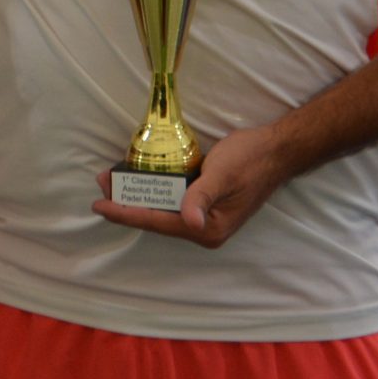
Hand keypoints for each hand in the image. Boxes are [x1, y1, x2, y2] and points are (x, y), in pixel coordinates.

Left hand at [90, 125, 296, 248]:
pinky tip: (140, 180)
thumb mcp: (223, 174)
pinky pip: (173, 202)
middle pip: (157, 219)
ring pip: (162, 210)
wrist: (277, 149)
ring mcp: (205, 218)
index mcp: (208, 228)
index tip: (100, 205)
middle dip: (127, 203)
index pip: (158, 222)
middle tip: (101, 186)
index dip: (126, 213)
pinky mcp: (205, 205)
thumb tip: (190, 220)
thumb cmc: (251, 158)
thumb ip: (202, 196)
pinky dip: (154, 192)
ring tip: (113, 181)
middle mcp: (204, 229)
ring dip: (138, 196)